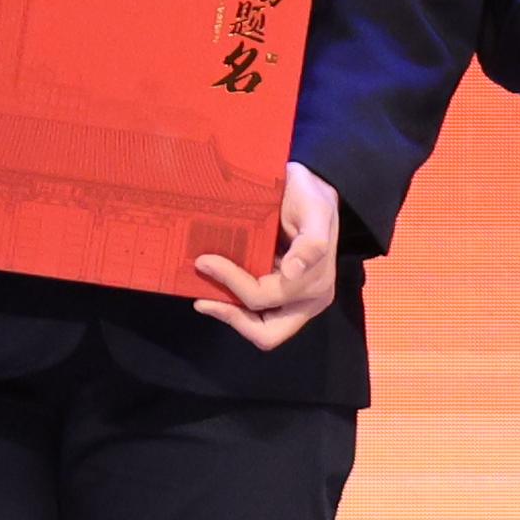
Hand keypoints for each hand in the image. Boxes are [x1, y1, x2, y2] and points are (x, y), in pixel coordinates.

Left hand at [192, 163, 345, 347]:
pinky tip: (215, 286)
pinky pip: (255, 314)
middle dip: (232, 318)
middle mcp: (306, 300)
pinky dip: (233, 305)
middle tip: (203, 300)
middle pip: (266, 334)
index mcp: (315, 286)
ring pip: (258, 328)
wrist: (311, 185)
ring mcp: (294, 301)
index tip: (206, 261)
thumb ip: (312, 242)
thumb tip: (292, 272)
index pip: (264, 298)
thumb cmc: (311, 196)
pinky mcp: (280, 295)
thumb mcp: (316, 210)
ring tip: (204, 294)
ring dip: (230, 313)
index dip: (232, 284)